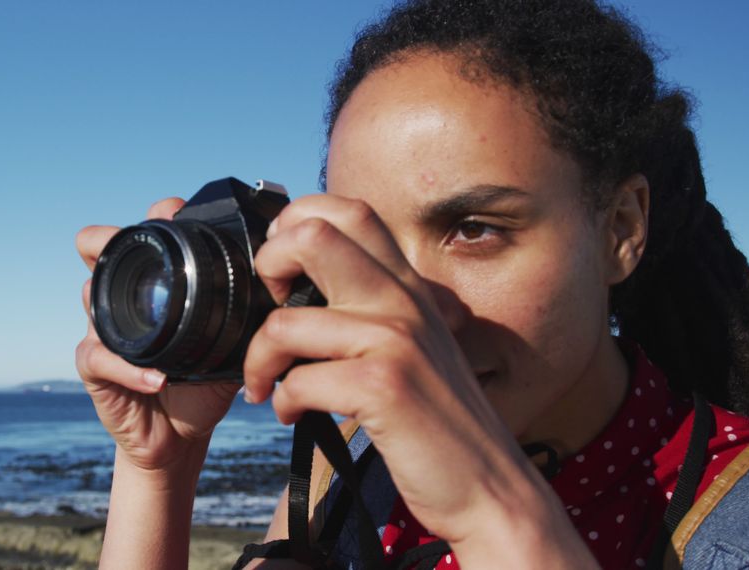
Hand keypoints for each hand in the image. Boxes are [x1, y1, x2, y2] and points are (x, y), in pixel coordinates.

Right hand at [75, 198, 237, 473]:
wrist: (180, 438)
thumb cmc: (202, 384)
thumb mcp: (230, 346)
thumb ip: (247, 317)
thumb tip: (284, 289)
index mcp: (152, 287)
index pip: (141, 236)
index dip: (151, 218)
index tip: (172, 211)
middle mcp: (122, 300)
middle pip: (96, 250)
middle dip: (110, 240)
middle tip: (143, 248)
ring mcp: (104, 330)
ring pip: (89, 296)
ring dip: (115, 304)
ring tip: (150, 321)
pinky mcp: (96, 370)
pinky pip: (100, 357)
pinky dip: (131, 369)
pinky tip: (158, 379)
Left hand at [242, 195, 557, 546]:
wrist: (489, 487)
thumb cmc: (439, 423)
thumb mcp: (416, 346)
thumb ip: (376, 309)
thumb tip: (300, 291)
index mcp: (409, 286)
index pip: (349, 211)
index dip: (297, 224)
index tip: (282, 269)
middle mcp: (404, 301)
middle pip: (313, 235)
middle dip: (268, 264)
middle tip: (267, 304)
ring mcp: (395, 341)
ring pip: (286, 322)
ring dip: (259, 359)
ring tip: (266, 383)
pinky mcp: (384, 386)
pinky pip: (299, 382)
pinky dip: (284, 402)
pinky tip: (295, 415)